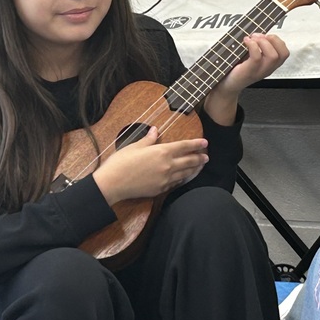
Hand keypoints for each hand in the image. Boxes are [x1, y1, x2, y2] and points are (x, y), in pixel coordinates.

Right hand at [92, 127, 208, 204]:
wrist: (113, 184)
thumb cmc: (121, 163)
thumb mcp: (135, 146)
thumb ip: (149, 139)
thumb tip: (155, 130)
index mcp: (162, 152)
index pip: (184, 146)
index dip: (196, 144)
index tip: (205, 142)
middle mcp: (167, 166)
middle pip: (189, 161)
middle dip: (200, 158)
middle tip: (207, 156)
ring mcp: (165, 179)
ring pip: (185, 173)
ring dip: (194, 169)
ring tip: (200, 166)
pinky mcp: (160, 189)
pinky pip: (175, 183)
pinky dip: (182, 179)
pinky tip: (184, 177)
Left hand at [204, 34, 289, 123]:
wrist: (225, 85)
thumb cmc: (236, 69)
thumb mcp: (250, 56)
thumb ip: (257, 46)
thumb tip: (257, 32)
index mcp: (270, 65)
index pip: (285, 52)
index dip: (277, 41)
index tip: (265, 36)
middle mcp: (267, 69)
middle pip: (283, 53)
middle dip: (272, 39)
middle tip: (257, 37)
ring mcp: (259, 71)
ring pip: (273, 56)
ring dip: (263, 42)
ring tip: (252, 39)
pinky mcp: (249, 71)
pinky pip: (257, 57)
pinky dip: (252, 45)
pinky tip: (245, 42)